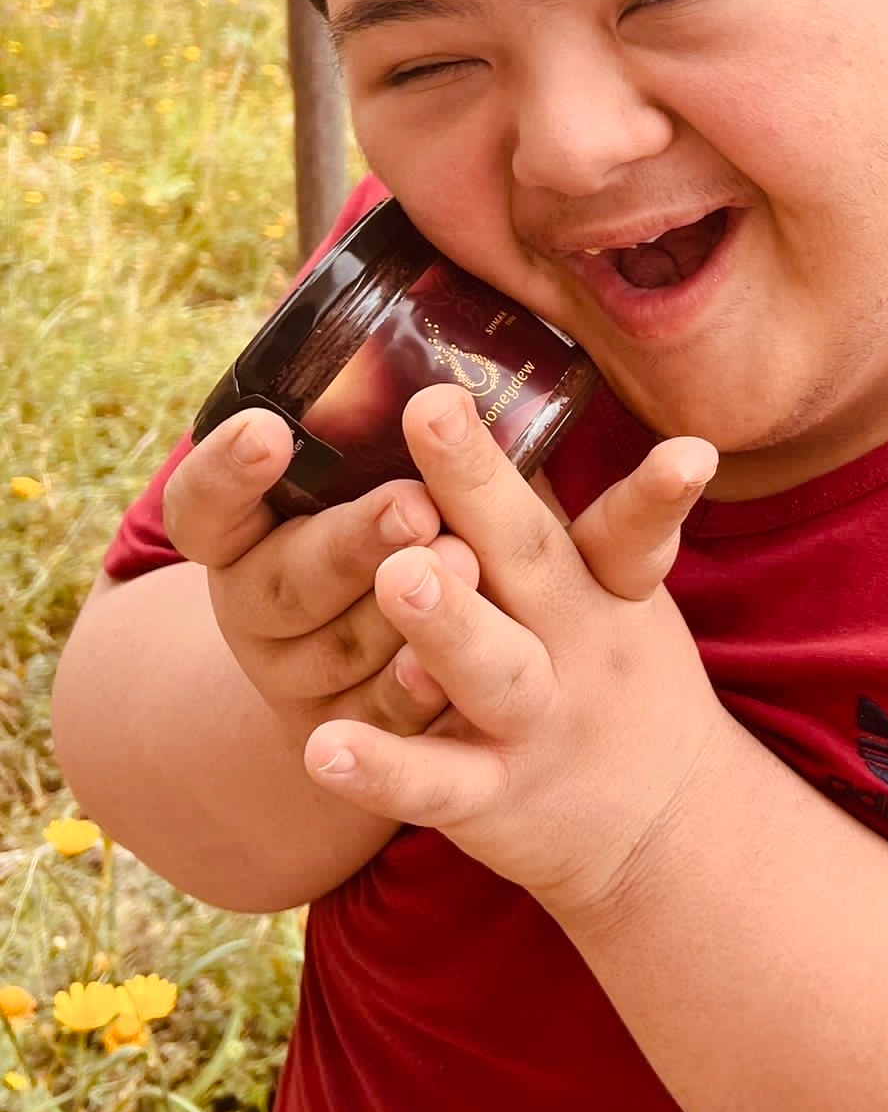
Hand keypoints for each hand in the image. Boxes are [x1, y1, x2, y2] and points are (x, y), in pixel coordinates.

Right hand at [162, 407, 481, 746]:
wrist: (386, 653)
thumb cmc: (393, 525)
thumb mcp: (372, 474)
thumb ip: (390, 433)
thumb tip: (446, 375)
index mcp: (241, 532)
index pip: (203, 503)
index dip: (226, 471)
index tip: (267, 428)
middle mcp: (254, 604)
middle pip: (283, 580)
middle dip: (353, 541)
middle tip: (416, 505)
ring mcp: (293, 677)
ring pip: (335, 650)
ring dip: (397, 615)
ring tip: (461, 565)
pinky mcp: (344, 736)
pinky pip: (375, 718)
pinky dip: (408, 693)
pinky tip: (440, 669)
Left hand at [301, 383, 724, 923]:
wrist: (656, 829)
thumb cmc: (611, 675)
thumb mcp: (612, 594)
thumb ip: (545, 511)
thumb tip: (481, 379)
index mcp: (606, 589)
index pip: (632, 529)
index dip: (661, 491)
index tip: (689, 449)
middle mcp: (577, 646)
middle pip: (531, 564)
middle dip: (479, 485)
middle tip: (431, 411)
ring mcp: (534, 723)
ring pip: (490, 671)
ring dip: (445, 624)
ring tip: (398, 574)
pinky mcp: (489, 797)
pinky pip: (430, 783)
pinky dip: (378, 766)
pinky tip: (322, 743)